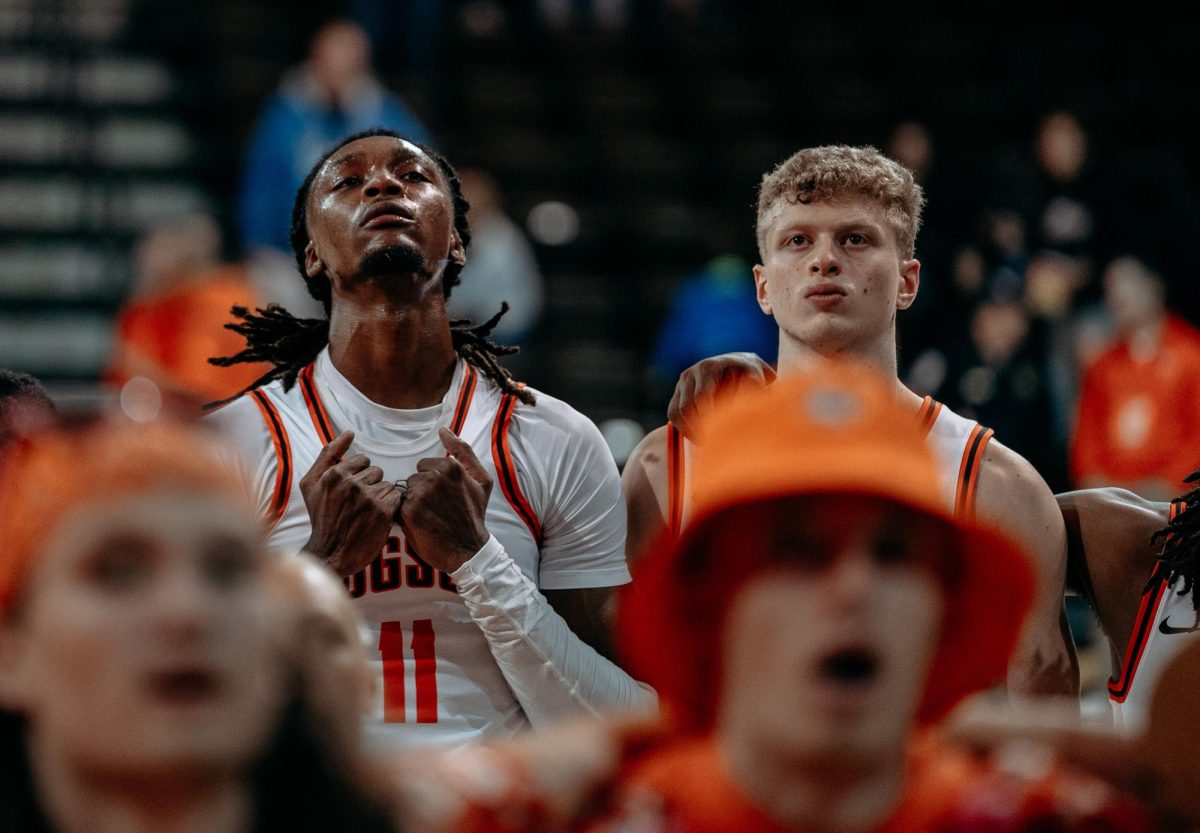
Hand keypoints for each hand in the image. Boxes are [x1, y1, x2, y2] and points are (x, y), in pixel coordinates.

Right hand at [299, 430, 402, 575]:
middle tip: (358, 505)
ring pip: (387, 484)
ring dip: (380, 497)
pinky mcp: (383, 512)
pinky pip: (396, 497)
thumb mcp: (311, 484)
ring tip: (367, 512)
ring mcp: (368, 498)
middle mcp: (351, 484)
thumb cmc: (321, 518)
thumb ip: (328, 454)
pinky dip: (390, 507)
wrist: (330, 553)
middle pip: (376, 471)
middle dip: (370, 485)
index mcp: (334, 475)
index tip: (351, 491)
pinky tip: (377, 517)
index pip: (362, 460)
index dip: (359, 475)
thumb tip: (349, 432)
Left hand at [398, 428, 491, 572]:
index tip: (444, 498)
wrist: (468, 550)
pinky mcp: (409, 511)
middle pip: (413, 478)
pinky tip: (420, 525)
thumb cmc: (475, 514)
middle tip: (437, 510)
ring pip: (405, 491)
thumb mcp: (482, 480)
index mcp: (450, 466)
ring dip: (412, 504)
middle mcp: (435, 477)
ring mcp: (420, 493)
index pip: (424, 466)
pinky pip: (398, 505)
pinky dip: (405, 516)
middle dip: (421, 492)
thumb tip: (444, 429)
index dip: (431, 483)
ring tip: (429, 518)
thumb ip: (463, 451)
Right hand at [667, 352, 775, 439]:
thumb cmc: (751, 374)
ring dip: (689, 430)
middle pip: (686, 407)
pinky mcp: (677, 393)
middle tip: (712, 444)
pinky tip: (698, 438)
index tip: (720, 434)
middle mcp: (691, 372)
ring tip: (705, 443)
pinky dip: (682, 428)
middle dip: (698, 427)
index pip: (701, 397)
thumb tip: (748, 404)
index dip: (708, 418)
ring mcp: (682, 382)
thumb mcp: (758, 376)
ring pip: (676, 412)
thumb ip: (755, 386)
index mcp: (709, 367)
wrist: (738, 365)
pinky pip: (672, 414)